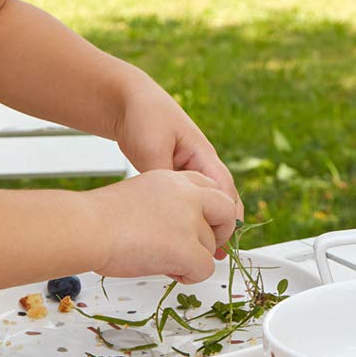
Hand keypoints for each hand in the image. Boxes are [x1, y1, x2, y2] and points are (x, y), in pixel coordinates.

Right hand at [92, 170, 239, 282]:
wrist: (87, 227)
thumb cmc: (100, 217)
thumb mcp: (142, 195)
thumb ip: (166, 205)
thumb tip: (177, 229)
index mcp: (173, 179)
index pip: (210, 188)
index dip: (209, 211)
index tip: (202, 226)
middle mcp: (187, 195)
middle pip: (226, 210)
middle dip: (220, 231)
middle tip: (201, 247)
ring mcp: (190, 221)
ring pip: (210, 247)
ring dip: (191, 258)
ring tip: (160, 259)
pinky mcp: (188, 248)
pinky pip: (204, 269)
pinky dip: (189, 276)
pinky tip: (167, 271)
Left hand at [114, 80, 239, 253]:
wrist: (128, 101)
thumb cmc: (145, 116)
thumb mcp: (152, 146)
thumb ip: (162, 172)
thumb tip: (170, 202)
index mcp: (203, 154)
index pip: (225, 190)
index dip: (228, 216)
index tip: (222, 240)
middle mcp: (201, 163)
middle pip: (221, 200)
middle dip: (223, 226)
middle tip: (219, 255)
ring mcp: (188, 171)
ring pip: (206, 203)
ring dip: (208, 225)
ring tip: (208, 253)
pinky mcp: (174, 177)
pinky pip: (190, 202)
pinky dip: (191, 218)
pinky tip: (185, 236)